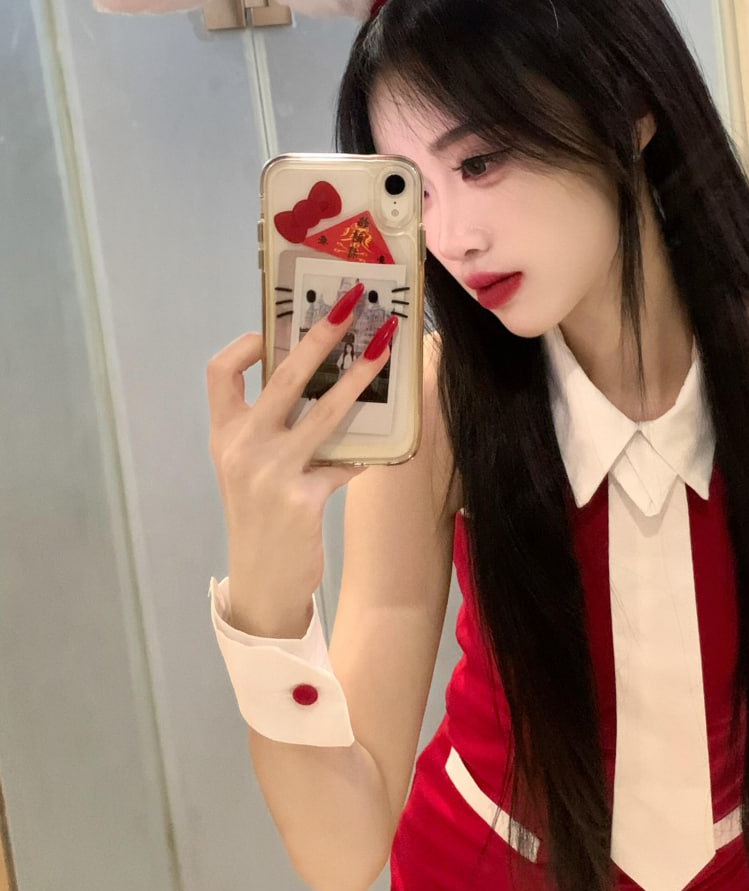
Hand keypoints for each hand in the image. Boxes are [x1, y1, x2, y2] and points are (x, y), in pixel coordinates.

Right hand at [205, 283, 394, 635]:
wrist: (262, 583)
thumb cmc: (261, 516)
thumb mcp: (251, 468)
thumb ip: (273, 427)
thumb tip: (324, 377)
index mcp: (224, 434)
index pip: (220, 373)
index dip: (246, 344)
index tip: (276, 327)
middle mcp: (242, 448)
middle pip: (282, 377)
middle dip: (320, 337)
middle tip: (351, 308)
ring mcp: (271, 473)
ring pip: (323, 412)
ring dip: (358, 377)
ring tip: (385, 351)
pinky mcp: (303, 499)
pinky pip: (345, 460)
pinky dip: (367, 451)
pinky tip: (387, 443)